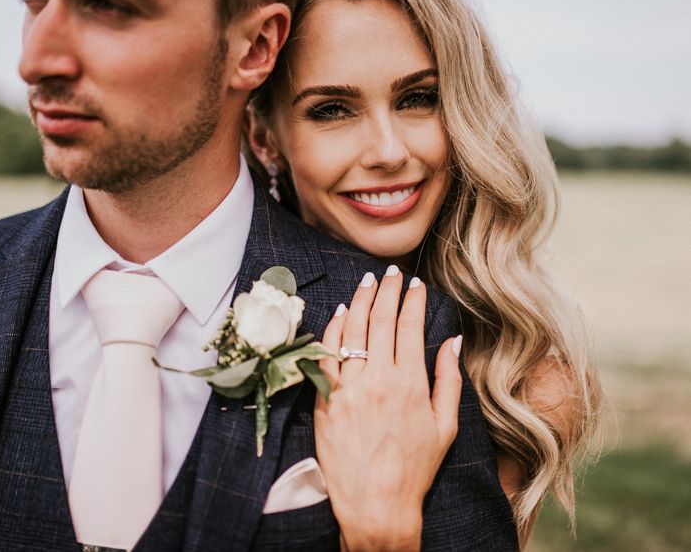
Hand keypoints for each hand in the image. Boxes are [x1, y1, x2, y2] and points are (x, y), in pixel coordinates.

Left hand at [314, 266, 462, 551]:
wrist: (375, 505)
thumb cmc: (415, 468)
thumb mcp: (445, 426)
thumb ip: (449, 380)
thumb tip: (452, 340)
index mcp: (410, 383)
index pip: (410, 326)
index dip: (412, 300)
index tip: (415, 284)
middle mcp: (379, 379)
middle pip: (380, 320)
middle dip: (387, 289)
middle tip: (391, 272)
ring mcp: (348, 388)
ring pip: (352, 330)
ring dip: (360, 300)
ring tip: (367, 281)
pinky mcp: (325, 399)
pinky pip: (326, 354)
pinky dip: (332, 329)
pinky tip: (340, 311)